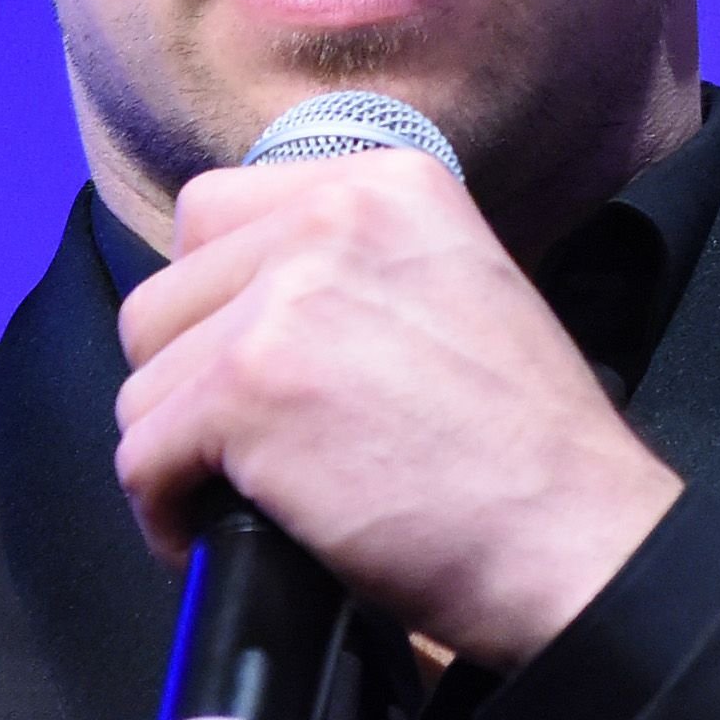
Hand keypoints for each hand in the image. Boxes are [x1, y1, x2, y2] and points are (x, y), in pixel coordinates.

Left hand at [110, 149, 682, 666]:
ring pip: (143, 378)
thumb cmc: (526, 448)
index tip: (246, 371)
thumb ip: (353, 266)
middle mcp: (330, 216)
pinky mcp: (247, 390)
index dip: (214, 305)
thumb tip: (240, 302)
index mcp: (386, 180)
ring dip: (176, 449)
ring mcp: (284, 301)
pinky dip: (165, 513)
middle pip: (164, 294)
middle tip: (240, 446)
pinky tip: (213, 539)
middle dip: (185, 380)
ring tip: (234, 496)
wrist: (576, 538)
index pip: (213, 215)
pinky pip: (143, 455)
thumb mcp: (458, 285)